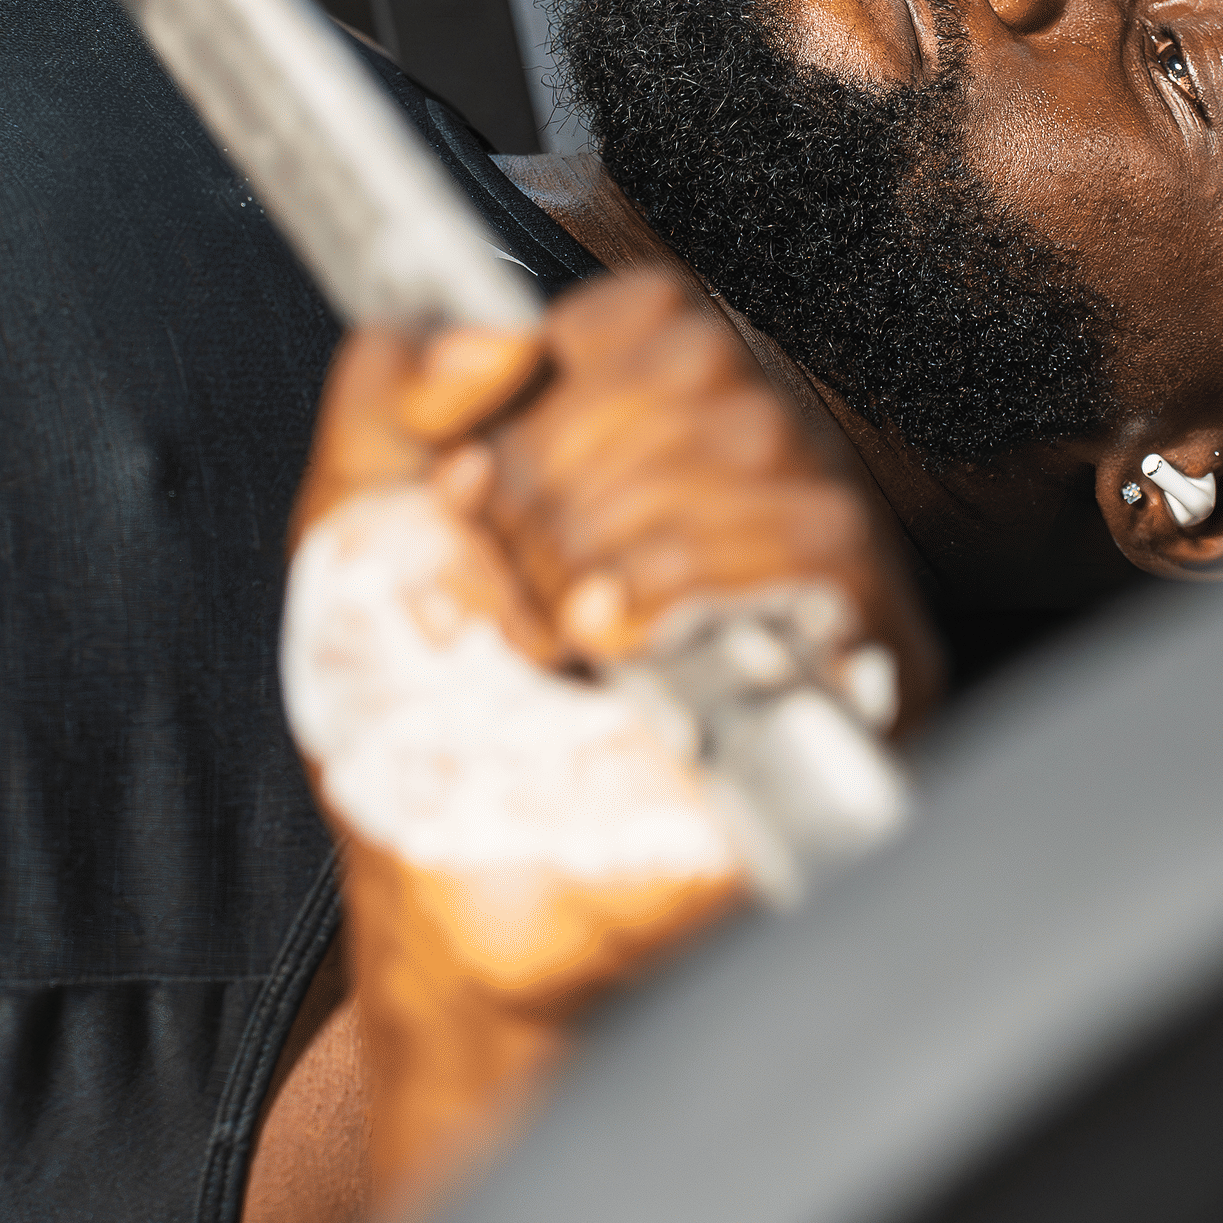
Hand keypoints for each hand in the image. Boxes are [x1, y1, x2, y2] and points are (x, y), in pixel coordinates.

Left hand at [284, 269, 934, 1222]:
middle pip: (711, 370)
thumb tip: (493, 329)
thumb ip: (389, 385)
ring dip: (620, 546)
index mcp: (655, 444)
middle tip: (524, 586)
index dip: (554, 398)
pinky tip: (622, 654)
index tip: (484, 490)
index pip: (659, 316)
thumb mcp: (353, 526)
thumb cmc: (420, 742)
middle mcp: (753, 494)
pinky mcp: (870, 672)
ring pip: (771, 449)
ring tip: (568, 635)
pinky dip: (697, 592)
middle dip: (571, 483)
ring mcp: (818, 581)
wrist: (457, 906)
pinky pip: (830, 557)